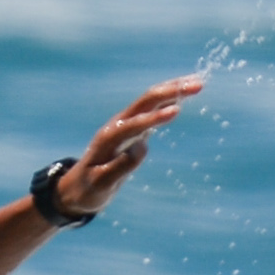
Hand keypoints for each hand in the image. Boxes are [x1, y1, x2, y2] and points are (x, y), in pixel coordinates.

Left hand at [50, 74, 203, 217]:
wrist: (77, 188)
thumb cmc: (89, 189)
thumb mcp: (102, 184)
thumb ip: (120, 167)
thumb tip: (141, 147)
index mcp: (108, 139)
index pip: (133, 124)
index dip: (154, 118)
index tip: (176, 111)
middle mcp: (117, 125)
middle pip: (145, 102)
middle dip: (170, 92)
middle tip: (197, 86)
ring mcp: (125, 124)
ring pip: (150, 101)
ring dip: (172, 91)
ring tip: (198, 84)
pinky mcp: (132, 128)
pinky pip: (152, 109)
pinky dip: (168, 100)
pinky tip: (183, 94)